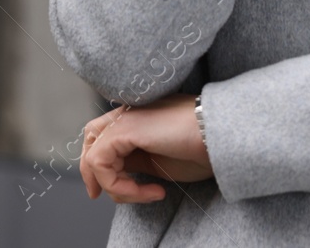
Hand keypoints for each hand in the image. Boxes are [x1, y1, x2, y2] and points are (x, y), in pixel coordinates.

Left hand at [79, 94, 213, 203]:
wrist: (219, 135)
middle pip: (90, 139)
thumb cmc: (201, 147)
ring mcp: (124, 118)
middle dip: (93, 173)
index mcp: (136, 119)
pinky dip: (120, 186)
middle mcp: (127, 114)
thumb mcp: (160, 159)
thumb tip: (118, 174)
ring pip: (93, 157)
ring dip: (116, 188)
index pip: (102, 137)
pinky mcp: (124, 129)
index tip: (116, 190)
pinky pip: (100, 163)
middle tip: (101, 195)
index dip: (99, 166)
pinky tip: (153, 190)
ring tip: (148, 194)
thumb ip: (136, 161)